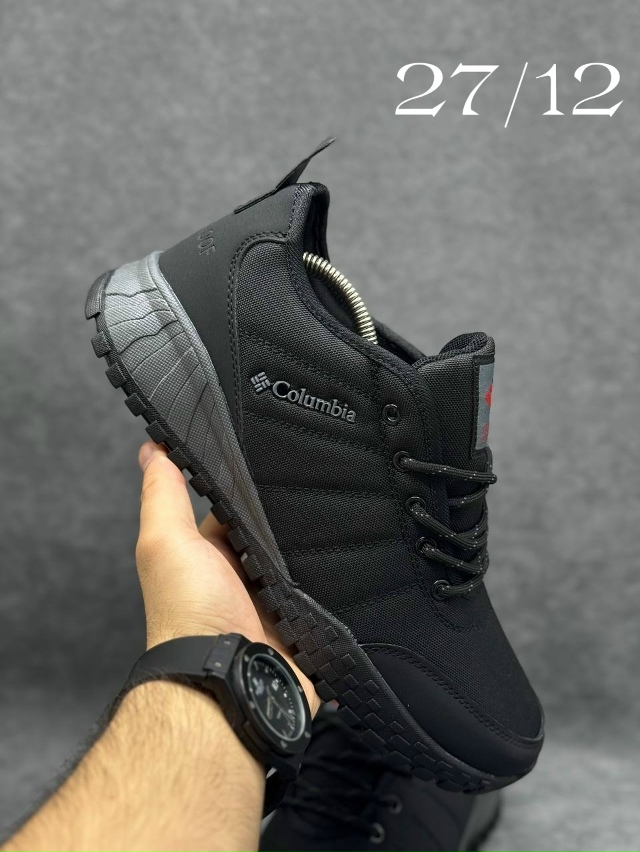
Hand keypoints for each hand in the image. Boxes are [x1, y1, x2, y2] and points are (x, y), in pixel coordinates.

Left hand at [135, 441, 320, 716]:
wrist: (227, 680)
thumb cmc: (188, 614)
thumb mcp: (165, 541)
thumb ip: (162, 494)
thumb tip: (151, 448)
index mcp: (210, 553)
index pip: (238, 507)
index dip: (253, 483)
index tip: (277, 449)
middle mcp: (243, 574)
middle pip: (277, 531)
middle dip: (296, 512)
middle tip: (324, 481)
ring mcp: (275, 600)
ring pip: (306, 558)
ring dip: (321, 544)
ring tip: (347, 512)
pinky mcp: (303, 622)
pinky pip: (328, 591)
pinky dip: (339, 577)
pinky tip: (354, 558)